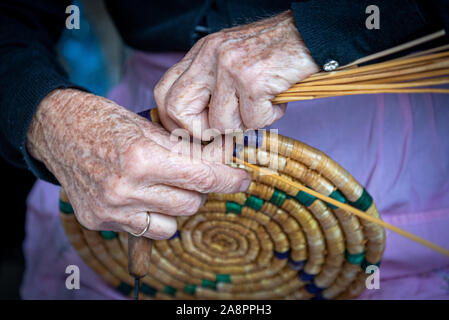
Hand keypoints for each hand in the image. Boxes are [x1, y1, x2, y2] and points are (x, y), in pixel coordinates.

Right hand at [26, 89, 249, 238]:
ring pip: (173, 223)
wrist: (57, 130)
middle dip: (200, 190)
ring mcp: (111, 209)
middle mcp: (125, 188)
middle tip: (194, 175)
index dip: (228, 180)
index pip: (201, 178)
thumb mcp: (148, 128)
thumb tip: (221, 161)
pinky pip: (147, 229)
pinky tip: (146, 197)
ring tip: (165, 185)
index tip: (242, 180)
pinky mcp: (99, 221)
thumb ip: (185, 150)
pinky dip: (156, 216)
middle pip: (190, 203)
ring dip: (178, 205)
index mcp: (141, 157)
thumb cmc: (104, 121)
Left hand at [154, 10, 318, 134]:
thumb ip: (211, 88)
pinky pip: (251, 121)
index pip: (164, 93)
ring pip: (219, 123)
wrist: (312, 36)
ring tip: (262, 104)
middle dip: (200, 131)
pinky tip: (276, 100)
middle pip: (177, 110)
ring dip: (245, 124)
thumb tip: (199, 128)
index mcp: (201, 53)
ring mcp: (229, 66)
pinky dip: (268, 118)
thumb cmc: (273, 56)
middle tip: (225, 128)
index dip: (176, 121)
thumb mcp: (231, 62)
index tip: (198, 131)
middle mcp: (209, 56)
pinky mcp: (253, 79)